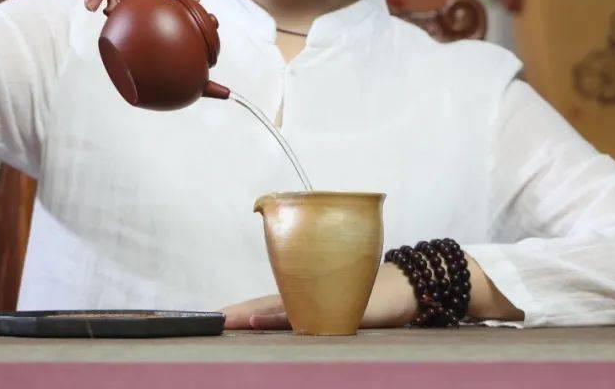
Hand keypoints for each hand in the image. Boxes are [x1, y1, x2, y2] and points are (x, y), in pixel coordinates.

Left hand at [220, 264, 417, 330]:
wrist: (400, 289)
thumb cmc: (367, 298)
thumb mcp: (339, 307)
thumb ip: (319, 313)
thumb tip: (300, 325)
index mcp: (306, 298)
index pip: (266, 305)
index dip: (242, 311)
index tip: (217, 317)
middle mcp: (309, 298)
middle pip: (266, 306)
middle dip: (240, 314)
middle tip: (214, 319)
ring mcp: (322, 301)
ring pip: (280, 309)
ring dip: (253, 316)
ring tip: (228, 320)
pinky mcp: (337, 309)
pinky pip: (306, 316)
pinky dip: (283, 317)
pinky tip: (263, 319)